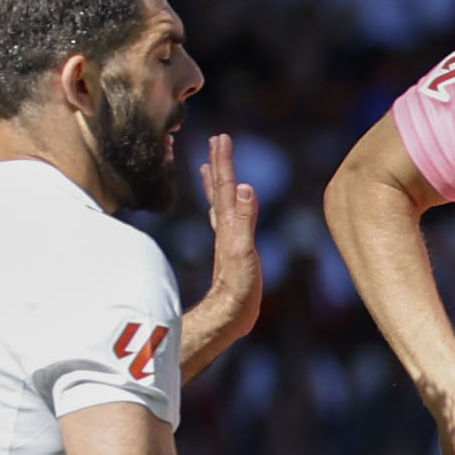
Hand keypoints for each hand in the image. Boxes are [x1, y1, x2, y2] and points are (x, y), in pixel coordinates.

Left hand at [196, 133, 261, 329]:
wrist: (228, 316)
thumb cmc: (238, 288)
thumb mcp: (244, 251)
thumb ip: (245, 220)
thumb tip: (245, 187)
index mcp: (229, 225)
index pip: (226, 187)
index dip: (224, 162)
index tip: (221, 138)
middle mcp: (225, 228)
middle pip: (220, 190)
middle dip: (219, 164)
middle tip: (216, 140)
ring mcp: (227, 239)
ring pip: (219, 203)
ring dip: (216, 183)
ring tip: (209, 165)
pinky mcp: (231, 251)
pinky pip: (225, 220)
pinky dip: (223, 207)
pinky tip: (223, 207)